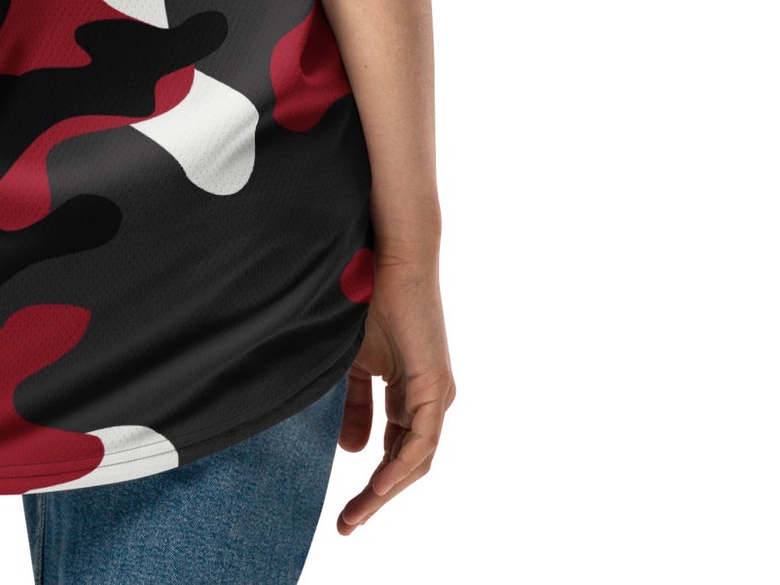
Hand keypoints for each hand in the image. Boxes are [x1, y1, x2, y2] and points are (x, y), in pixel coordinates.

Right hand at [336, 256, 455, 534]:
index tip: (344, 511)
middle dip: (375, 498)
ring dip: (386, 491)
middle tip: (346, 524)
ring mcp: (435, 394)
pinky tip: (379, 485)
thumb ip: (353, 405)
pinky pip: (420, 439)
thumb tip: (352, 451)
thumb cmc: (367, 297)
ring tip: (356, 515)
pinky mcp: (434, 384)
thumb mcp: (352, 361)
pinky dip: (399, 466)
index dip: (370, 483)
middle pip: (406, 464)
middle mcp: (428, 399)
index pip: (392, 450)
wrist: (387, 256)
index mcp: (409, 392)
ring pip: (416, 459)